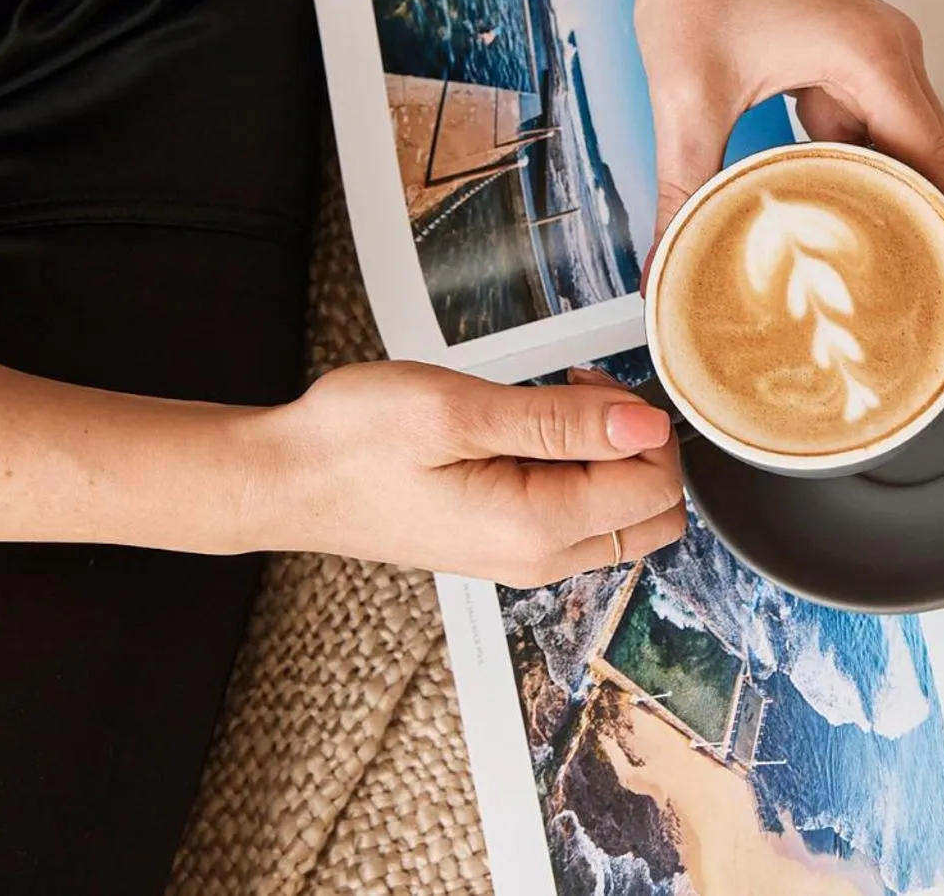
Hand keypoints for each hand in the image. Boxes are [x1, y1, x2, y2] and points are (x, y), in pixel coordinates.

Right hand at [253, 362, 684, 586]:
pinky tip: (527, 433)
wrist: (287, 480)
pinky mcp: (510, 545)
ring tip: (544, 407)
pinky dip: (579, 471)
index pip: (656, 487)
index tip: (585, 384)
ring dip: (609, 456)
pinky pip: (583, 516)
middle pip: (656, 512)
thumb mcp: (460, 410)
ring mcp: (526, 558)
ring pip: (625, 516)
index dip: (642, 423)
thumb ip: (562, 422)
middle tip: (578, 395)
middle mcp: (542, 559)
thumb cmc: (354, 441)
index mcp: (536, 528)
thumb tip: (648, 425)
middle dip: (640, 445)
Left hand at [632, 0, 943, 307]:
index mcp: (873, 59)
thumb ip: (682, 190)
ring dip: (894, 205)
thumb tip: (666, 261)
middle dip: (938, 234)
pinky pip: (871, 132)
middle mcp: (892, 55)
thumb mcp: (687, 103)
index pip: (938, 165)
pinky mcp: (850, 63)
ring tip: (898, 276)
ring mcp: (875, 58)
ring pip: (900, 151)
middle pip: (932, 164)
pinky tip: (845, 220)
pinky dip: (861, 174)